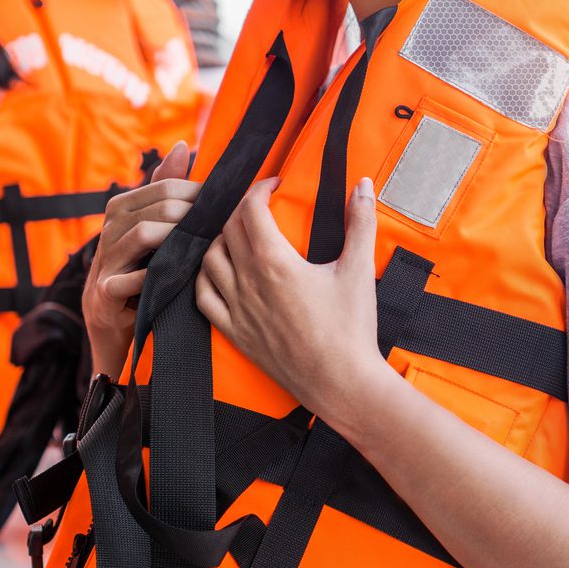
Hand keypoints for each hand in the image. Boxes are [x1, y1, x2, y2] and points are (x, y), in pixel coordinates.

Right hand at [83, 141, 199, 375]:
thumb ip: (164, 190)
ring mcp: (104, 262)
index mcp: (120, 210)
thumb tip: (182, 146)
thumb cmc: (140, 273)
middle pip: (156, 208)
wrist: (113, 326)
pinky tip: (177, 278)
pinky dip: (154, 276)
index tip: (224, 203)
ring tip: (204, 245)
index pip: (162, 188)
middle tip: (222, 225)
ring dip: (178, 238)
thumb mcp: (152, 231)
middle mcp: (108, 231)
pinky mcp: (104, 295)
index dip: (196, 192)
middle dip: (193, 214)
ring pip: (142, 235)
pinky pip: (128, 280)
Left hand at [195, 176, 383, 418]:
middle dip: (242, 210)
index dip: (259, 189)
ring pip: (210, 259)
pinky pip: (203, 297)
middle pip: (229, 229)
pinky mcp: (235, 332)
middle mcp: (248, 282)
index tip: (274, 185)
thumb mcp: (359, 269)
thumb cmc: (351, 329)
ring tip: (239, 235)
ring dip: (221, 239)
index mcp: (275, 262)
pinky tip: (217, 272)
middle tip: (261, 207)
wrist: (341, 383)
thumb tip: (364, 185)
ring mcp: (237, 309)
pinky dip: (205, 277)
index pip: (250, 209)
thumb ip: (361, 222)